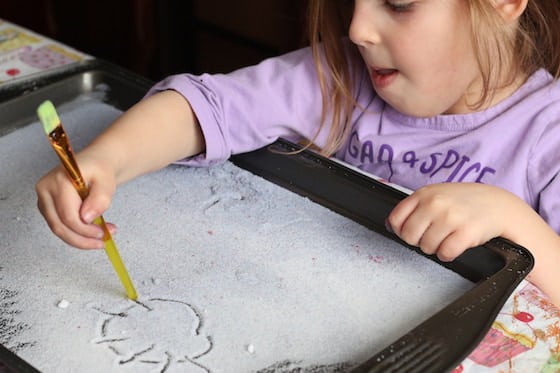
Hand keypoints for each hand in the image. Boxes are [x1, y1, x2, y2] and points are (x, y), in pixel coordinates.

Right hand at [35, 154, 116, 249]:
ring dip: (80, 238)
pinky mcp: (47, 207)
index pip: (68, 215)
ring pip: (58, 229)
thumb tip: (87, 218)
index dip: (85, 230)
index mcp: (59, 181)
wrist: (94, 163)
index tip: (102, 234)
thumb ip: (99, 199)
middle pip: (59, 225)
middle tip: (101, 242)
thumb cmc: (99, 169)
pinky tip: (92, 232)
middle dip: (82, 239)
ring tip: (101, 236)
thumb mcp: (107, 180)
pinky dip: (76, 233)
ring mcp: (43, 199)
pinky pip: (59, 226)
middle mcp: (45, 190)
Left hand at [386, 183, 506, 260]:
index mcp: (424, 194)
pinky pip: (445, 254)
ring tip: (447, 238)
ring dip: (435, 248)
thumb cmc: (464, 202)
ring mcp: (451, 217)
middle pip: (408, 236)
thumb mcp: (436, 194)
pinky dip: (448, 255)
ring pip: (426, 247)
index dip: (401, 230)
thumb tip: (391, 225)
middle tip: (433, 236)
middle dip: (419, 241)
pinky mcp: (466, 232)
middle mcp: (435, 203)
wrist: (498, 205)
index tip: (412, 232)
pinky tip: (455, 245)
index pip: (396, 219)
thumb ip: (414, 207)